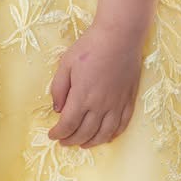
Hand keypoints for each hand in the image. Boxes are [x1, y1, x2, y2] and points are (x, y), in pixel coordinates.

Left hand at [47, 22, 143, 146]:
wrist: (120, 35)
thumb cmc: (90, 46)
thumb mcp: (66, 63)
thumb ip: (59, 88)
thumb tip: (57, 109)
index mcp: (82, 97)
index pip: (68, 125)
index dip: (58, 134)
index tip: (52, 135)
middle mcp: (100, 105)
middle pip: (84, 133)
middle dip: (71, 140)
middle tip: (63, 141)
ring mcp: (117, 104)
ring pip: (104, 134)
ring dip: (91, 143)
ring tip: (82, 144)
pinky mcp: (129, 100)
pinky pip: (122, 124)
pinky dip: (113, 135)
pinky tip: (106, 137)